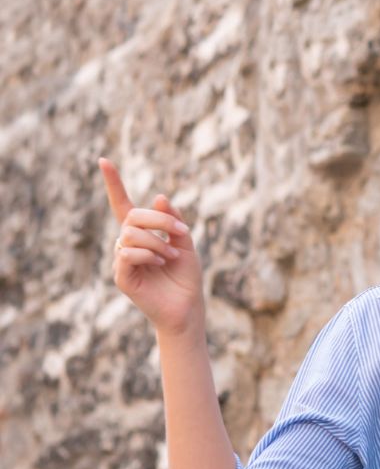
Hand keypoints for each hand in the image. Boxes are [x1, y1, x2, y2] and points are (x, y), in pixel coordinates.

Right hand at [100, 158, 204, 336]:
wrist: (187, 307)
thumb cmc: (186, 277)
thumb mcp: (185, 242)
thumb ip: (173, 220)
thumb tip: (158, 196)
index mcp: (142, 234)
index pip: (122, 205)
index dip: (114, 184)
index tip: (104, 161)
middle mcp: (128, 245)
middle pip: (132, 217)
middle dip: (160, 220)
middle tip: (181, 234)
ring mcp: (122, 261)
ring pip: (130, 235)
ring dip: (157, 242)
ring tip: (171, 256)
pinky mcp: (122, 278)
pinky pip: (126, 255)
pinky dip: (148, 254)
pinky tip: (161, 263)